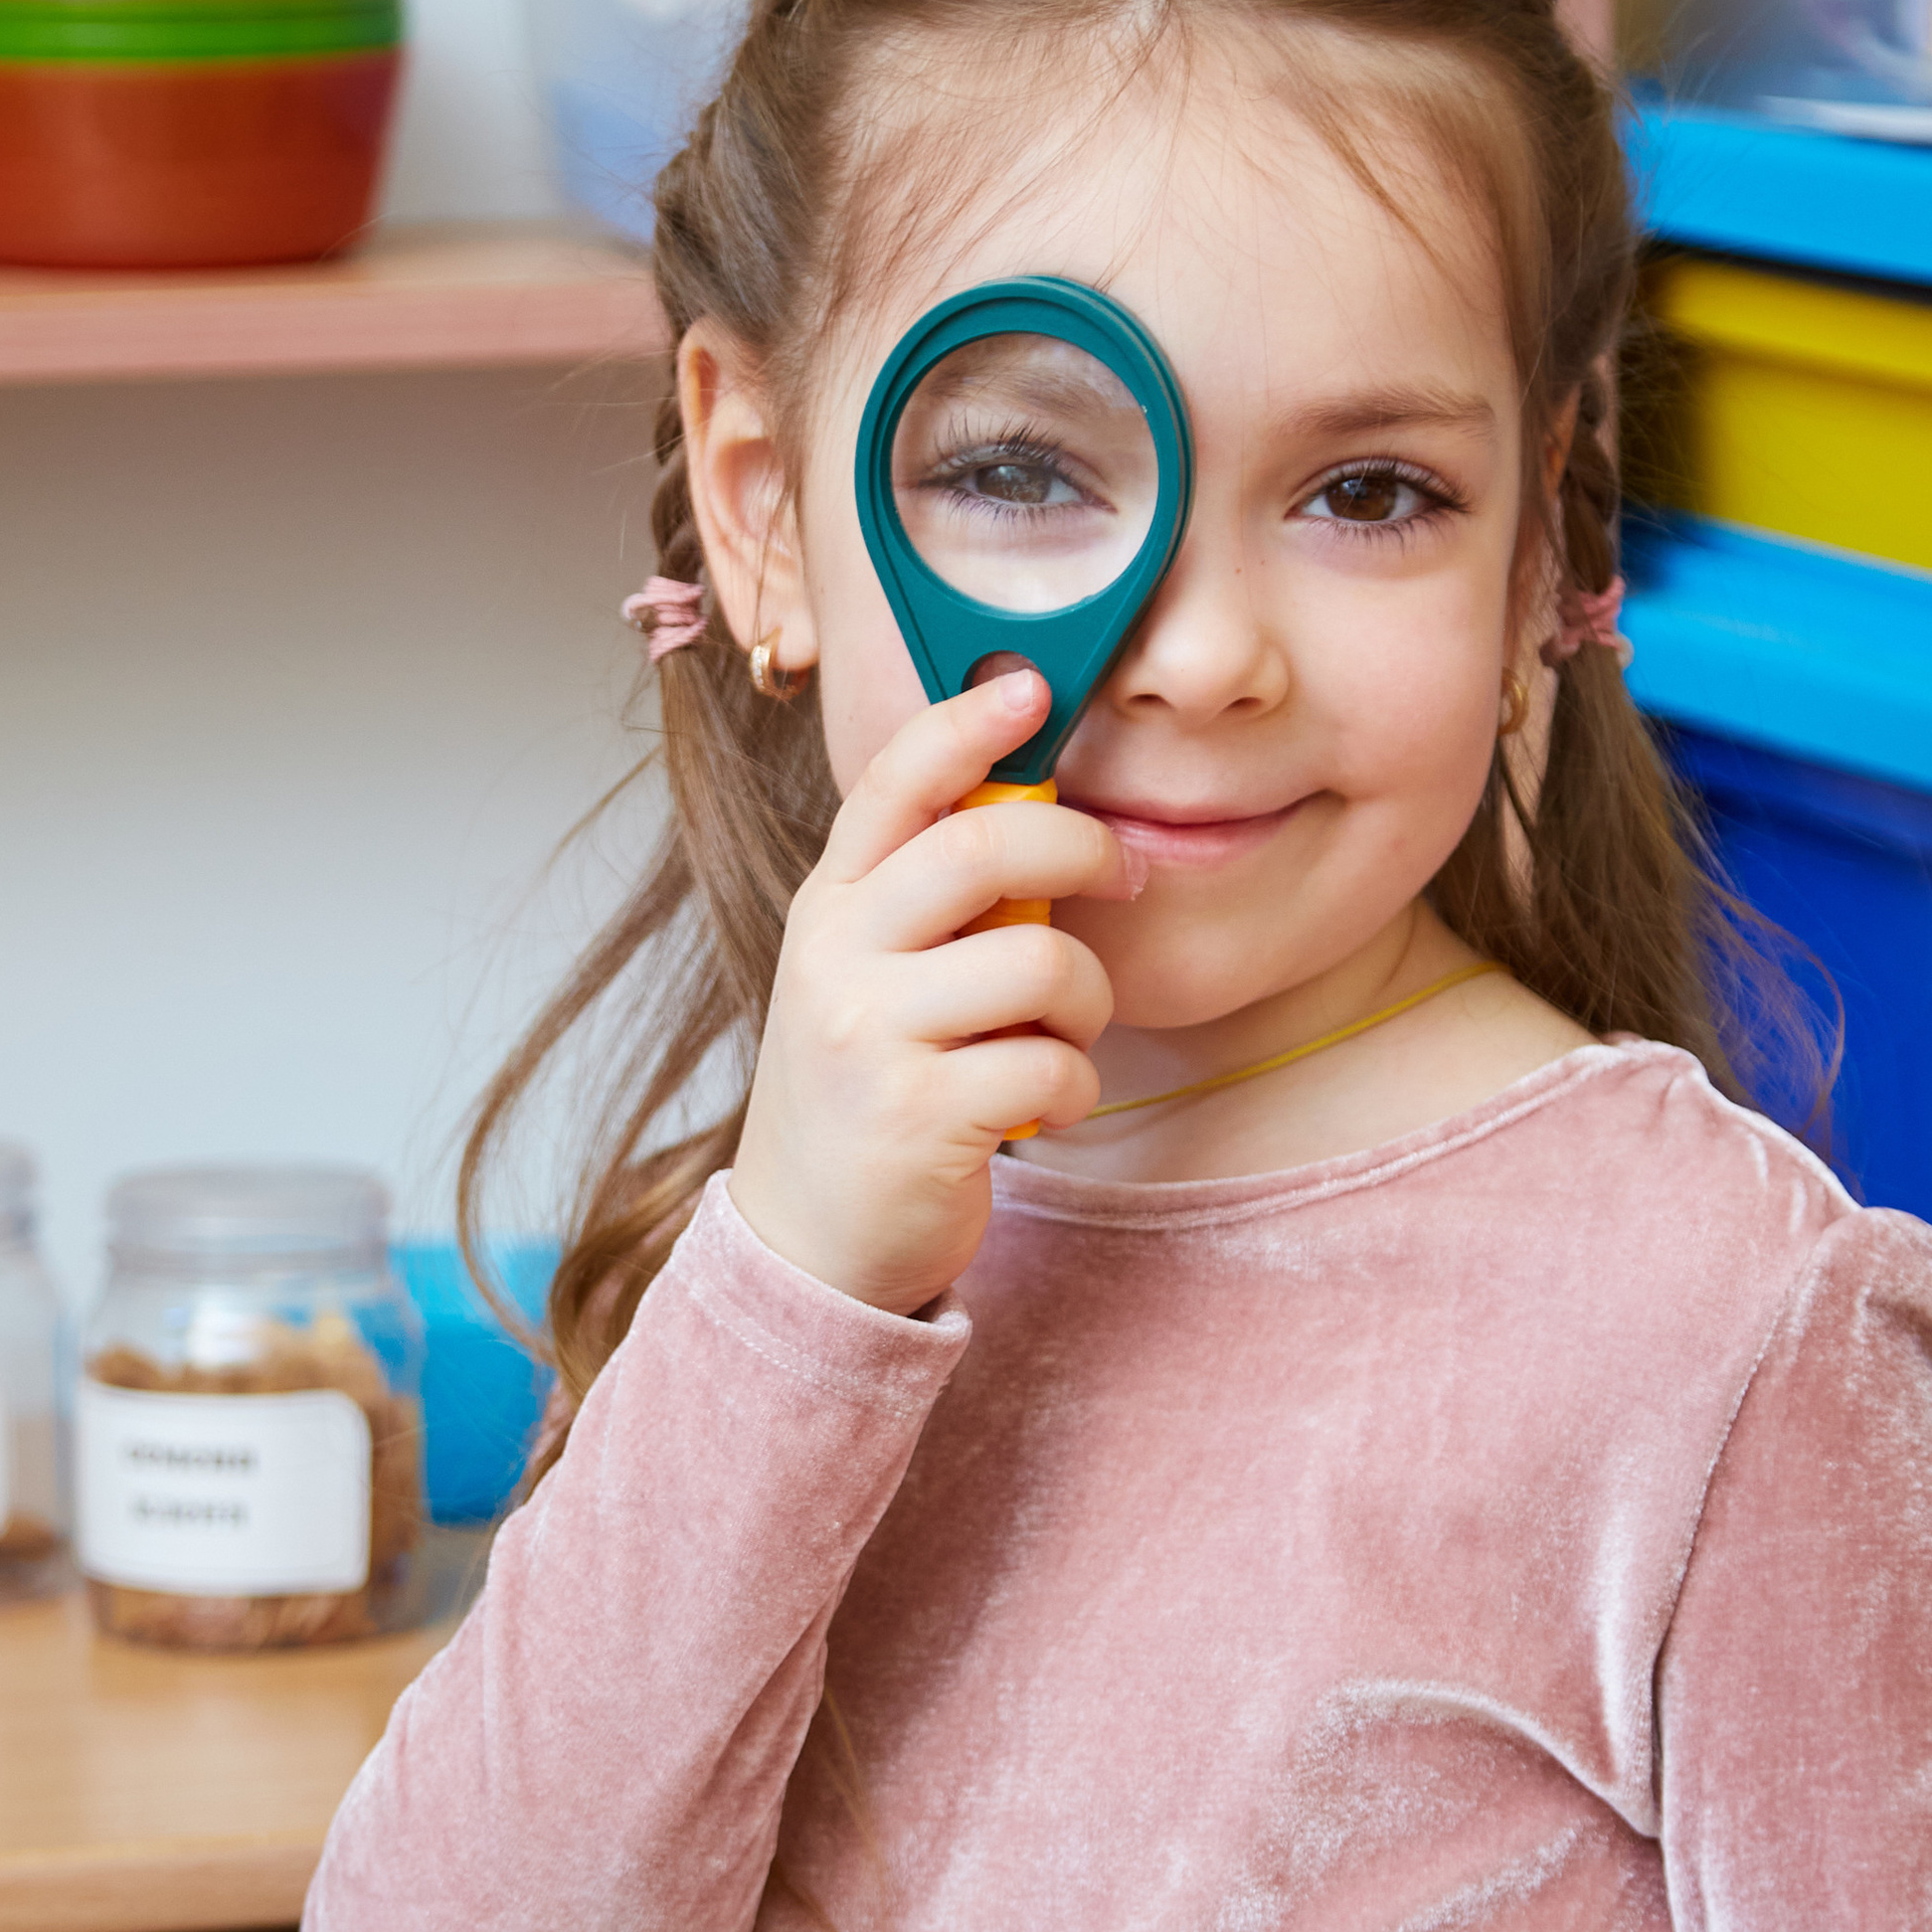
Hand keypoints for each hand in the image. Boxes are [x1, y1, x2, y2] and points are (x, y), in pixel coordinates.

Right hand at [728, 670, 1142, 1313]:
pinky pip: (1051, 1069)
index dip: (968, 723)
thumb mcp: (867, 977)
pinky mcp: (917, 1115)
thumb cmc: (866, 1092)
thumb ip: (928, 901)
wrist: (808, 1242)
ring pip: (1041, 963)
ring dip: (1085, 1006)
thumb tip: (1039, 809)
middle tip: (1123, 874)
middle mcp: (838, 955)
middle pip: (988, 845)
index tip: (1034, 689)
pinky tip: (1042, 1111)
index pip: (894, 782)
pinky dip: (1073, 1091)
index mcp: (830, 906)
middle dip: (1083, 850)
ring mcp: (870, 1035)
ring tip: (1060, 1044)